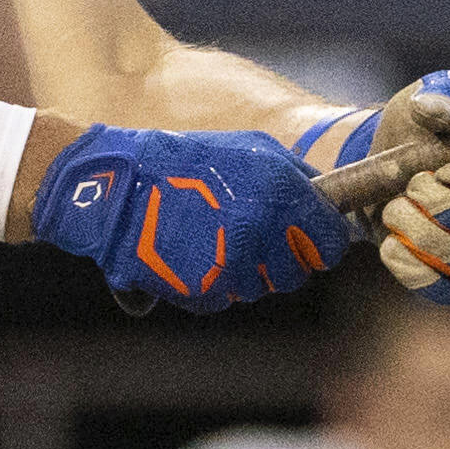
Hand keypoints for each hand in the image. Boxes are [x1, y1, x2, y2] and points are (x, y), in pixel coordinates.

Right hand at [31, 119, 346, 313]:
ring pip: (259, 289)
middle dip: (279, 263)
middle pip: (296, 273)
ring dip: (243, 274)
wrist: (119, 187)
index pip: (330, 243)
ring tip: (213, 242)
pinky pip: (223, 298)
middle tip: (252, 242)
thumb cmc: (185, 164)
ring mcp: (234, 261)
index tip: (306, 242)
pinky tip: (191, 256)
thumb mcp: (251, 150)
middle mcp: (264, 228)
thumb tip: (326, 204)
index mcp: (282, 190)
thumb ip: (296, 177)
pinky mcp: (205, 287)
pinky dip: (210, 285)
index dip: (319, 245)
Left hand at [292, 70, 449, 299]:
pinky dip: (408, 265)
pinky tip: (390, 240)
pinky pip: (440, 289)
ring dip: (419, 231)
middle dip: (445, 207)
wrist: (380, 171)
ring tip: (395, 205)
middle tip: (413, 182)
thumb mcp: (425, 101)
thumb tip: (444, 111)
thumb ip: (440, 97)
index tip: (448, 169)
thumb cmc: (417, 131)